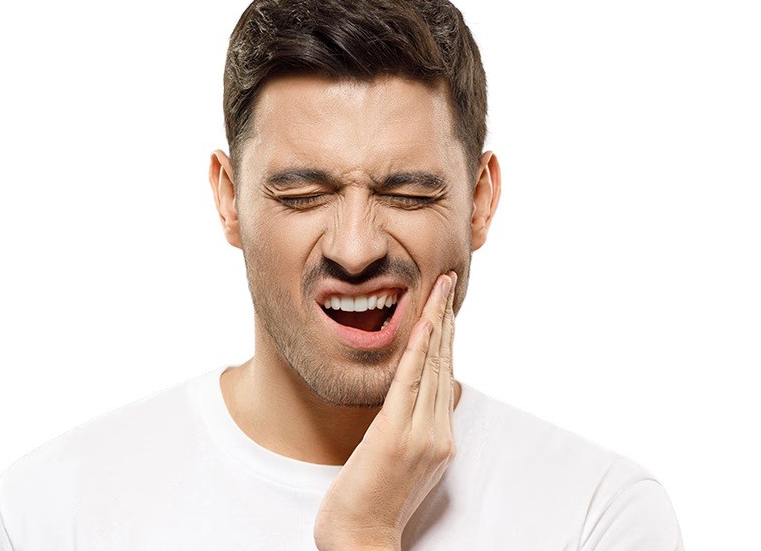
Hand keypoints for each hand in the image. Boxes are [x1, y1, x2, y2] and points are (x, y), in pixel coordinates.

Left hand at [314, 271, 458, 550]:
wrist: (362, 539)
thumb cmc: (374, 503)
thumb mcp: (402, 463)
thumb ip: (416, 429)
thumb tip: (419, 400)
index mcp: (440, 438)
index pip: (447, 378)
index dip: (447, 339)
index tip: (446, 308)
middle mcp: (438, 433)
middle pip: (446, 365)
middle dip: (446, 320)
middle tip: (446, 284)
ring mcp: (421, 435)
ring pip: (433, 368)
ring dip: (437, 324)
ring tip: (439, 290)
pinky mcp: (397, 436)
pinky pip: (410, 383)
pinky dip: (419, 350)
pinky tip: (423, 324)